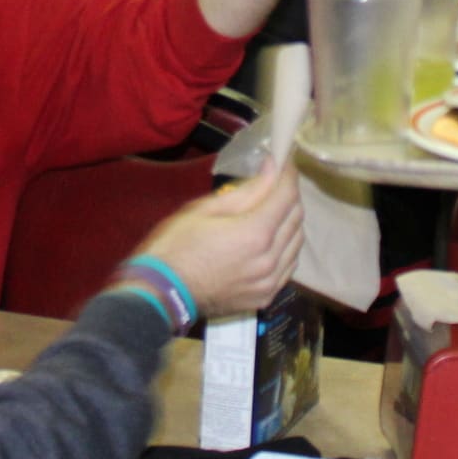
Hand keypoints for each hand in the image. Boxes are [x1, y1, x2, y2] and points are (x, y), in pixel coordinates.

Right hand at [138, 164, 303, 319]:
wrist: (161, 294)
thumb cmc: (175, 245)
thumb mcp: (205, 209)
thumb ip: (246, 190)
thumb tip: (272, 168)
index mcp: (255, 233)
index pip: (287, 195)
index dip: (288, 174)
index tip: (283, 161)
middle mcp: (269, 259)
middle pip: (296, 218)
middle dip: (289, 195)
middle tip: (274, 183)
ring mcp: (269, 282)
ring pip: (296, 243)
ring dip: (289, 222)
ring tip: (271, 211)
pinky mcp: (265, 297)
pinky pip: (287, 267)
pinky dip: (285, 249)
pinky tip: (270, 241)